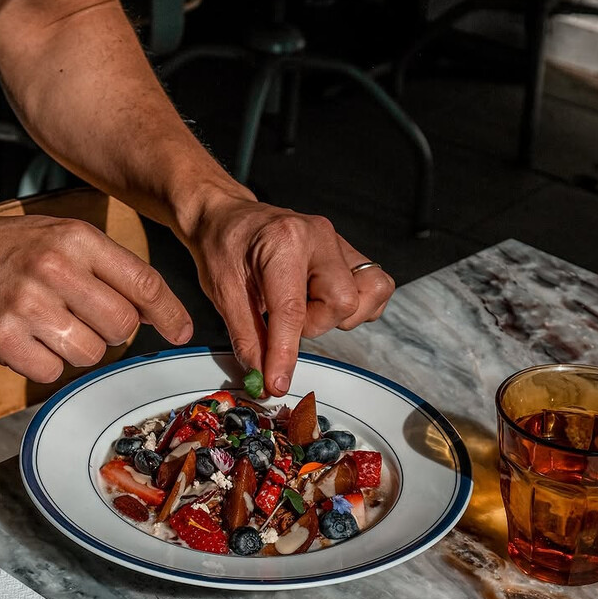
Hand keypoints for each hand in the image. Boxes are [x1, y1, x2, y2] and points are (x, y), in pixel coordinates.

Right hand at [0, 214, 191, 381]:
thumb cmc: (6, 249)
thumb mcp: (60, 237)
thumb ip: (107, 268)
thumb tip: (152, 310)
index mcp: (76, 239)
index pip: (143, 282)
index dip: (169, 313)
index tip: (181, 332)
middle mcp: (54, 269)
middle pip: (121, 326)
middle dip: (113, 332)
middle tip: (88, 322)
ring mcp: (28, 305)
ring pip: (90, 353)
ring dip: (78, 349)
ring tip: (50, 326)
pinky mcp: (3, 339)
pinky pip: (52, 371)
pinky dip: (45, 363)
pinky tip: (27, 339)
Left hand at [183, 197, 394, 395]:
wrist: (227, 216)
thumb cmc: (222, 245)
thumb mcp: (223, 293)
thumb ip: (248, 338)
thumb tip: (264, 378)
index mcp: (283, 242)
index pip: (292, 309)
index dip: (285, 353)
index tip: (278, 382)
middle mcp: (319, 236)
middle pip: (343, 302)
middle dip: (315, 324)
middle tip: (283, 319)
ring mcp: (338, 241)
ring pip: (369, 293)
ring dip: (337, 314)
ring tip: (306, 307)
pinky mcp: (348, 251)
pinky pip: (375, 285)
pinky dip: (356, 304)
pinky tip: (322, 301)